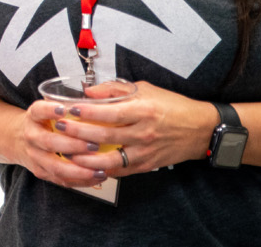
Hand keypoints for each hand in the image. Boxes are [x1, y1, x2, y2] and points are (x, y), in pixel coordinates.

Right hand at [12, 101, 116, 188]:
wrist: (16, 139)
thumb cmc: (42, 122)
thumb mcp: (47, 108)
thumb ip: (67, 104)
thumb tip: (98, 95)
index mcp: (33, 116)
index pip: (39, 111)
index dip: (50, 110)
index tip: (64, 109)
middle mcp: (31, 136)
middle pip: (48, 143)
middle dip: (73, 145)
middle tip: (94, 145)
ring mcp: (34, 156)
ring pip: (55, 167)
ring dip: (79, 170)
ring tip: (100, 170)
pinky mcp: (41, 172)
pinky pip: (61, 180)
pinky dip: (80, 181)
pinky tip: (96, 178)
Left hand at [51, 81, 214, 176]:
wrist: (201, 129)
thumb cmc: (173, 106)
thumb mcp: (146, 89)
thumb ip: (116, 89)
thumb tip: (89, 92)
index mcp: (143, 110)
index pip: (110, 112)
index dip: (87, 112)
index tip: (68, 108)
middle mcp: (143, 133)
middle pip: (105, 136)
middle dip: (78, 133)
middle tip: (58, 128)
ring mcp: (145, 152)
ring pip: (110, 159)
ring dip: (86, 158)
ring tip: (66, 153)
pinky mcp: (147, 165)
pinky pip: (120, 171)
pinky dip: (102, 170)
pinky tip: (86, 167)